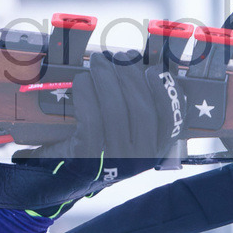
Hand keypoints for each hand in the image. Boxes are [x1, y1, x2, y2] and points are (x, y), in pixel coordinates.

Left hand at [15, 49, 185, 184]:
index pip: (171, 120)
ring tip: (98, 61)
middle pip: (142, 110)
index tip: (154, 70)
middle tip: (117, 56)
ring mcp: (113, 160)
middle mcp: (138, 159)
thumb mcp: (123, 134)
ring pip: (115, 111)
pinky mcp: (87, 157)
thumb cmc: (95, 145)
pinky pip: (90, 118)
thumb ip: (136, 107)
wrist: (62, 176)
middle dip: (130, 76)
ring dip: (106, 78)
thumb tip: (137, 65)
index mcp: (153, 152)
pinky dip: (86, 93)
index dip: (165, 92)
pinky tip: (82, 80)